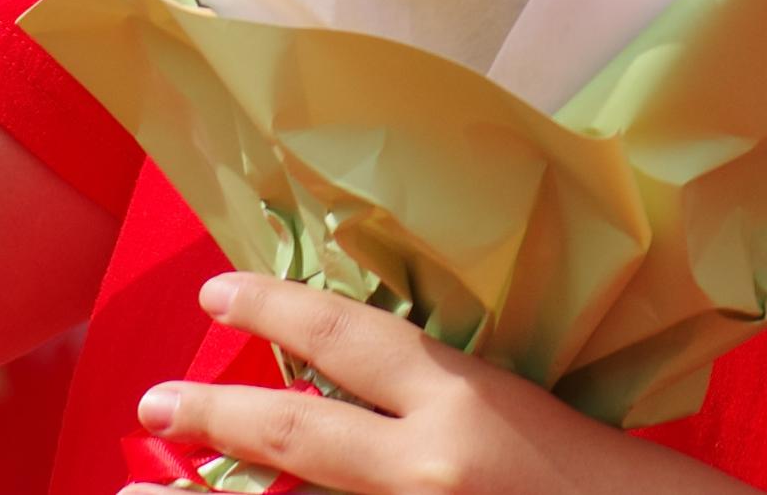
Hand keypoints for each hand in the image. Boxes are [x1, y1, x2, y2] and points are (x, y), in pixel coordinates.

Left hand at [131, 273, 752, 494]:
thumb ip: (444, 392)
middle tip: (151, 403)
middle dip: (214, 416)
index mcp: (466, 404)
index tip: (218, 292)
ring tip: (149, 486)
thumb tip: (352, 380)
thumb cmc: (617, 479)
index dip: (273, 307)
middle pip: (293, 438)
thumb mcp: (524, 408)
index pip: (345, 338)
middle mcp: (428, 470)